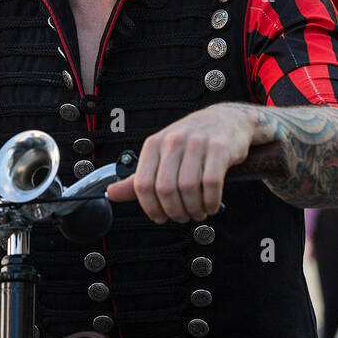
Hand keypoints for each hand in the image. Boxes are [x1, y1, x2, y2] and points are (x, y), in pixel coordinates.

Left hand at [106, 104, 251, 223]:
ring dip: (194, 209)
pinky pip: (212, 183)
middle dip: (174, 211)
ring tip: (197, 212)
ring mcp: (197, 143)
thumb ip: (137, 177)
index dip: (149, 208)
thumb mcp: (160, 155)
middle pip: (165, 188)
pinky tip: (211, 205)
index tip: (159, 217)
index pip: (142, 183)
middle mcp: (173, 141)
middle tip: (182, 217)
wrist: (225, 120)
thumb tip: (111, 193)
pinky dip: (211, 201)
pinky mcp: (219, 148)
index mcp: (154, 144)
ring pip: (188, 188)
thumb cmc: (191, 141)